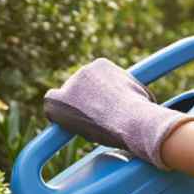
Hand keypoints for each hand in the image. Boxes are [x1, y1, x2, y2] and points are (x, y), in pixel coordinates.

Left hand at [43, 58, 193, 169]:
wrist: (133, 119)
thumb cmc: (143, 110)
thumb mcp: (141, 94)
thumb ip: (130, 93)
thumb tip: (141, 105)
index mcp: (101, 65)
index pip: (92, 81)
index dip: (96, 97)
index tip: (103, 109)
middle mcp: (83, 70)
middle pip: (78, 90)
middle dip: (85, 104)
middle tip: (97, 121)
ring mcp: (69, 85)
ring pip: (67, 100)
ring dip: (75, 112)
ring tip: (92, 127)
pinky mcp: (58, 101)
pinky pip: (51, 105)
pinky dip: (56, 115)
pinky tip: (64, 126)